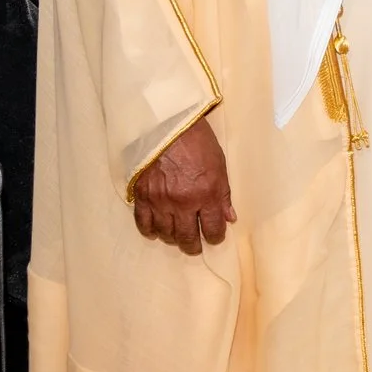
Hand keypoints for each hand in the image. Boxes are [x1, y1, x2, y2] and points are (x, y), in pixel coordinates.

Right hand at [132, 116, 234, 254]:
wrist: (166, 124)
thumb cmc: (198, 141)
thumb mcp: (220, 165)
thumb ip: (223, 194)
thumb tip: (229, 217)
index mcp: (206, 194)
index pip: (212, 229)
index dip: (215, 237)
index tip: (215, 237)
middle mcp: (183, 202)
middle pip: (187, 237)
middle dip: (193, 246)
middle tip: (195, 247)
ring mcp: (160, 201)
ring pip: (165, 233)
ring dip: (173, 238)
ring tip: (177, 237)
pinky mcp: (142, 196)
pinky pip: (144, 224)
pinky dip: (150, 231)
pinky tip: (156, 231)